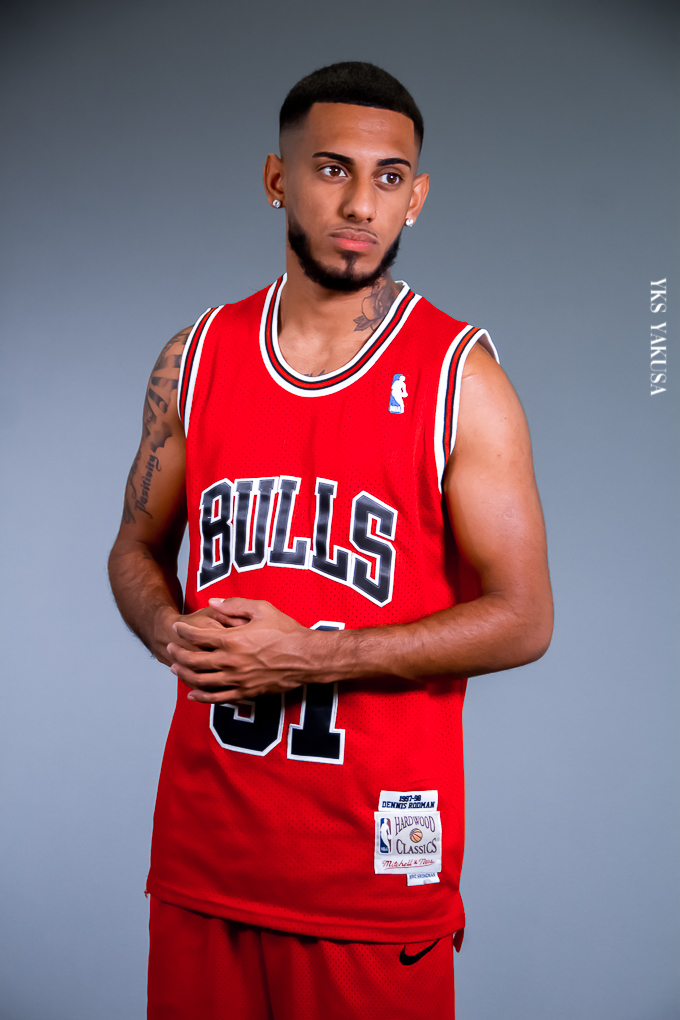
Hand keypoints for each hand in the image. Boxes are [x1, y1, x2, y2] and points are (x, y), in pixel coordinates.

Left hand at [166, 598, 324, 703]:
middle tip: (170, 648)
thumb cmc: (287, 631)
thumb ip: (235, 605)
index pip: (199, 636)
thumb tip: (213, 603)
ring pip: (202, 681)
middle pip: (194, 660)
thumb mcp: (262, 609)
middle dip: (178, 653)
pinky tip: (193, 694)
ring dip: (185, 674)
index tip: (177, 627)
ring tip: (176, 668)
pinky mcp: (245, 692)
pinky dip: (202, 697)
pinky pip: (218, 698)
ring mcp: (237, 680)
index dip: (184, 631)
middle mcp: (231, 662)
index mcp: (233, 640)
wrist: (306, 658)